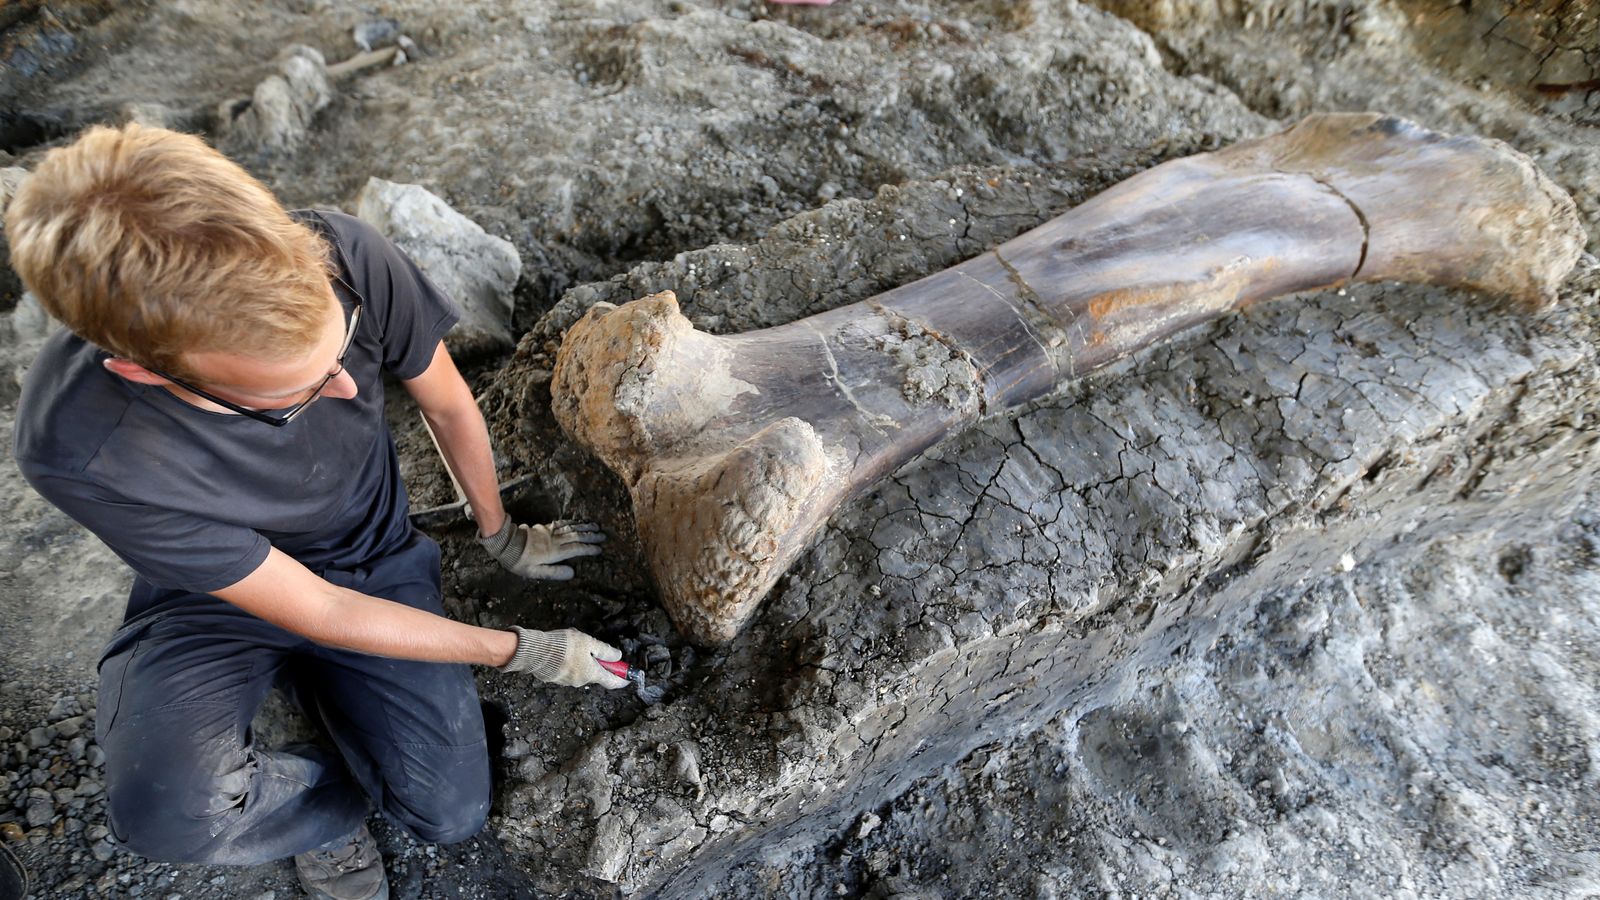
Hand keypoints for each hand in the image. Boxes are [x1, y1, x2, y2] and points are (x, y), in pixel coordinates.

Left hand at [478, 518, 605, 579]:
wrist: (506, 543)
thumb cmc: (519, 561)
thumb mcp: (534, 572)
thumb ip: (554, 573)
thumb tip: (573, 573)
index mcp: (554, 552)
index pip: (576, 549)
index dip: (588, 548)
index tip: (600, 548)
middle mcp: (555, 540)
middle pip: (576, 536)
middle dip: (591, 535)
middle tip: (604, 535)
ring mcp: (550, 532)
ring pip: (571, 528)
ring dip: (584, 527)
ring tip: (596, 526)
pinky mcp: (544, 528)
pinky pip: (562, 524)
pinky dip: (572, 522)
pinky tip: (578, 522)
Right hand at [498, 627, 628, 688]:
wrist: (535, 651)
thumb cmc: (563, 646)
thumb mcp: (589, 642)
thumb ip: (605, 651)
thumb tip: (618, 657)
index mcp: (591, 674)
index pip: (612, 682)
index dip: (622, 679)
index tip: (629, 678)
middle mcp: (580, 681)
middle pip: (595, 675)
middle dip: (598, 664)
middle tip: (594, 649)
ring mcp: (567, 681)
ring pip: (580, 672)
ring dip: (582, 661)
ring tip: (573, 645)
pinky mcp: (554, 678)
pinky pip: (568, 671)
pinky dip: (570, 663)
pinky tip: (563, 651)